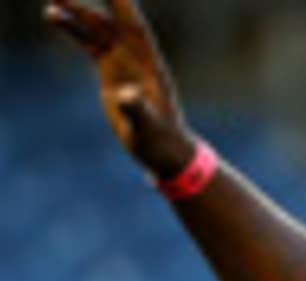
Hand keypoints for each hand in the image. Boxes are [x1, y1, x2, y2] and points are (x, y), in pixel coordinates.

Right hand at [44, 0, 194, 176]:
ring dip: (76, 16)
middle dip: (89, 9)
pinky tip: (53, 17)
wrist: (162, 149)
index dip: (123, 7)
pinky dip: (73, 30)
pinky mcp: (110, 71)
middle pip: (112, 25)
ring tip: (50, 6)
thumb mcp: (147, 126)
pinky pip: (89, 43)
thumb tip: (126, 94)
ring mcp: (123, 62)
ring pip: (97, 31)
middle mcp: (137, 59)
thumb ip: (137, 109)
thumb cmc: (159, 140)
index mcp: (150, 66)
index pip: (135, 29)